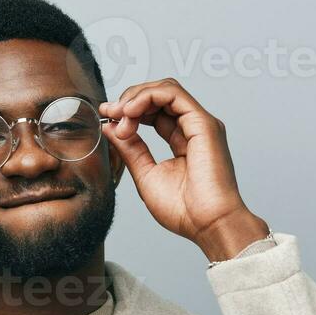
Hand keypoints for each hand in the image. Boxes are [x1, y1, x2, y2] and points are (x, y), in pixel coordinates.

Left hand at [99, 79, 268, 261]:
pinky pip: (173, 94)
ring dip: (136, 97)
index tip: (107, 117)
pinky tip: (130, 111)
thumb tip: (111, 128)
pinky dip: (147, 97)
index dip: (128, 110)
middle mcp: (193, 128)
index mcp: (182, 140)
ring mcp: (200, 124)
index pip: (154, 112)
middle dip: (129, 100)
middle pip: (159, 95)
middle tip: (109, 113)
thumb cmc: (185, 211)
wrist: (208, 225)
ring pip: (166, 89)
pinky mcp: (203, 123)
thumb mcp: (146, 174)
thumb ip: (130, 149)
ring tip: (120, 114)